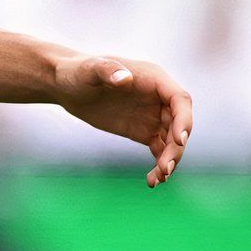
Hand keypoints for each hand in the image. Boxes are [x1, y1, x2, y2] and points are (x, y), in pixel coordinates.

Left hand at [55, 54, 192, 186]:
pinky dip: (159, 164)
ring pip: (172, 140)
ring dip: (170, 160)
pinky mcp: (143, 131)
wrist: (66, 86)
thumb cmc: (78, 72)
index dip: (184, 120)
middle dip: (176, 148)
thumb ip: (107, 70)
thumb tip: (125, 77)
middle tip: (164, 169)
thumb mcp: (89, 69)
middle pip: (180, 124)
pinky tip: (152, 181)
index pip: (180, 99)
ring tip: (158, 179)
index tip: (179, 141)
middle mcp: (159, 97)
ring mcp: (153, 115)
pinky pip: (159, 149)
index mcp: (154, 78)